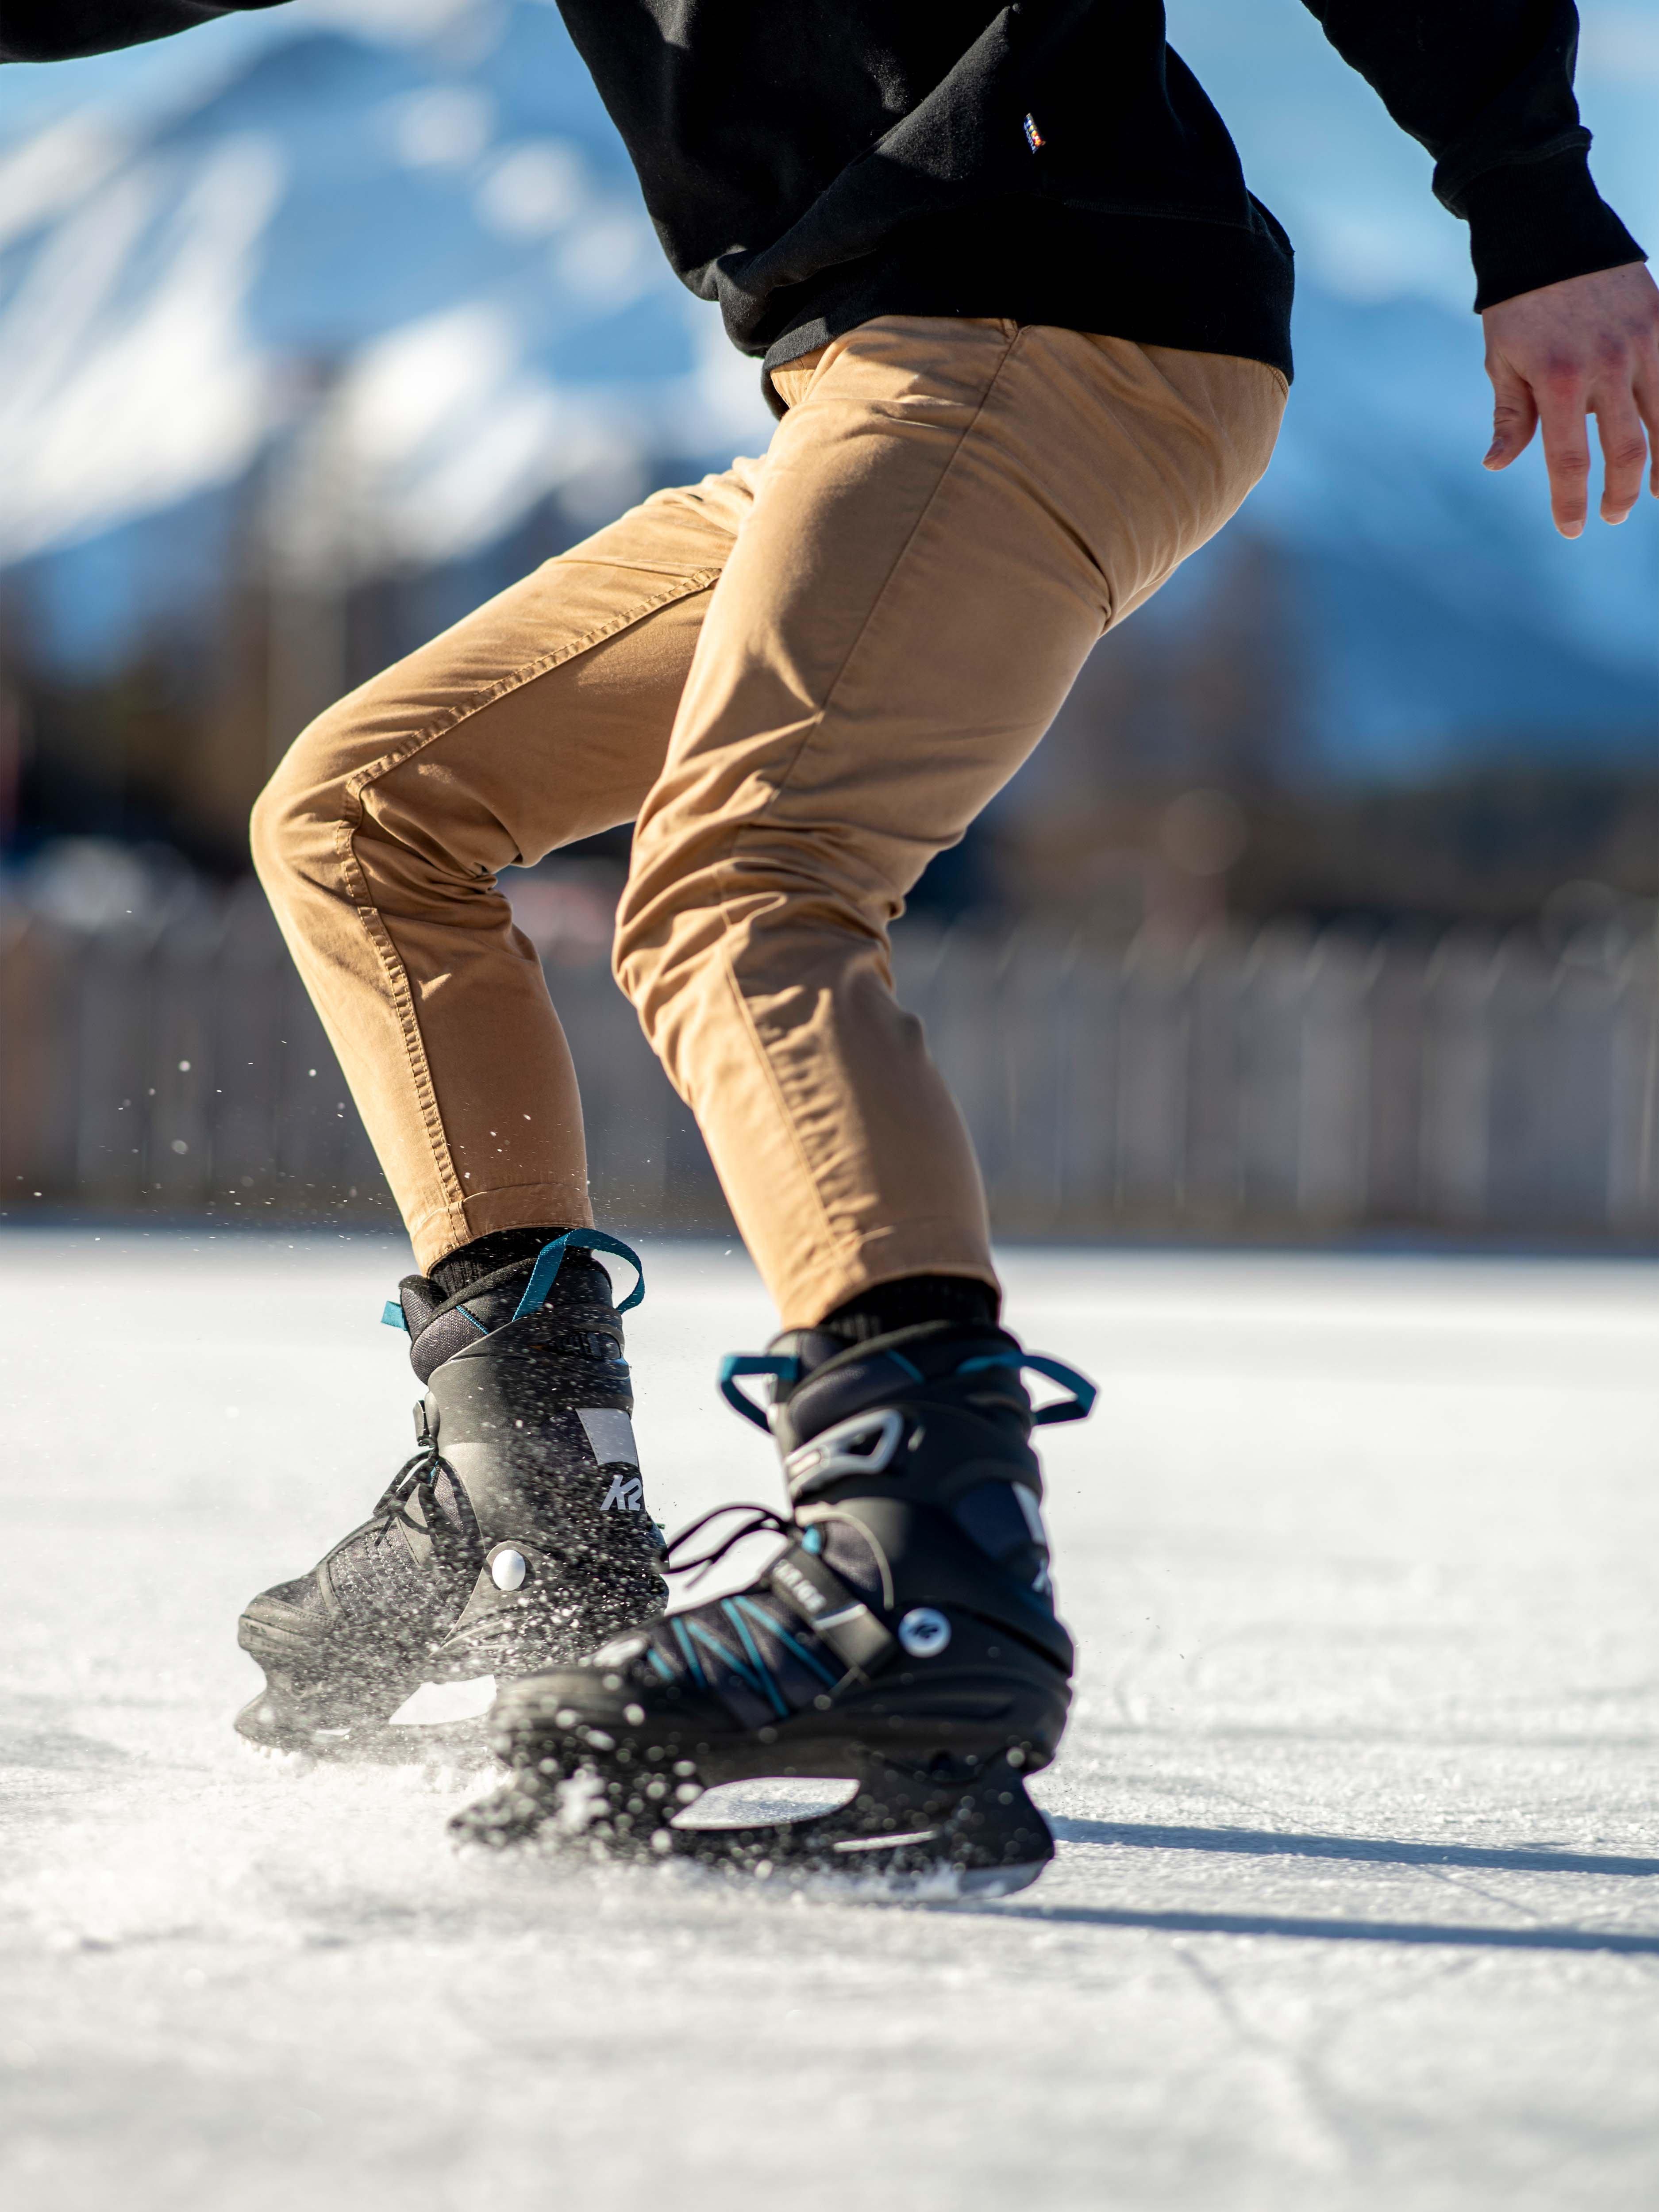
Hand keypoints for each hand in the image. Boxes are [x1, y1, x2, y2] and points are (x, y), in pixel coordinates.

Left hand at [1481, 261, 1658, 536]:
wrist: (1551, 229)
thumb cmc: (1519, 304)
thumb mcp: (1502, 360)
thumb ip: (1511, 415)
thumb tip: (1497, 464)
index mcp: (1558, 380)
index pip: (1569, 459)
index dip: (1571, 501)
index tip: (1572, 530)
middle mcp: (1606, 365)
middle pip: (1627, 448)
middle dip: (1622, 491)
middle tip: (1614, 515)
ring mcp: (1641, 341)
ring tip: (1655, 493)